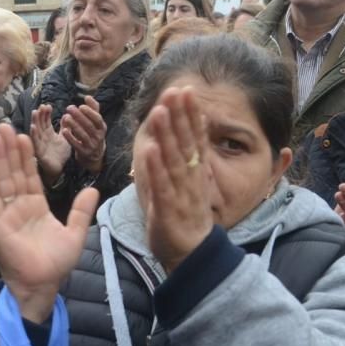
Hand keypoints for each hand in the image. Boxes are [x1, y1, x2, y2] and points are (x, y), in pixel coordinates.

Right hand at [0, 124, 98, 321]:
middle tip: (3, 125)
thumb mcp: (75, 234)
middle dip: (9, 150)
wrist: (42, 286)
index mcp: (36, 207)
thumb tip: (94, 190)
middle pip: (13, 173)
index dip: (26, 156)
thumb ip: (81, 211)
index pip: (30, 176)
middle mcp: (19, 208)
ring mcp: (6, 215)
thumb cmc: (56, 264)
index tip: (23, 135)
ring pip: (2, 181)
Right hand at [30, 104, 71, 184]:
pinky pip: (35, 143)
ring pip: (35, 131)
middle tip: (41, 106)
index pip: (45, 121)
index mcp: (48, 133)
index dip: (45, 113)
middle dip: (39, 115)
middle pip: (39, 124)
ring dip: (34, 121)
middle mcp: (42, 137)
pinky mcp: (39, 153)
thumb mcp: (65, 138)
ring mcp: (40, 144)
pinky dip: (33, 135)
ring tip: (34, 112)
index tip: (47, 105)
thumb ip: (65, 127)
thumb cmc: (60, 154)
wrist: (60, 169)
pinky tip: (32, 127)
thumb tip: (67, 115)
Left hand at [61, 96, 106, 173]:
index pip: (97, 119)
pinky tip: (63, 130)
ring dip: (74, 125)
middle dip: (79, 116)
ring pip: (83, 135)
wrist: (94, 155)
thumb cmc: (93, 133)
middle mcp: (99, 137)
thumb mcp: (96, 123)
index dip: (90, 112)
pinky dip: (70, 138)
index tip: (80, 106)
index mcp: (102, 127)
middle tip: (69, 108)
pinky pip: (77, 145)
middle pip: (89, 126)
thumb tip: (88, 96)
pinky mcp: (84, 153)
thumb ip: (93, 109)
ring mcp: (92, 145)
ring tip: (66, 117)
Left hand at [139, 87, 212, 272]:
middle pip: (185, 143)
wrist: (190, 254)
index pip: (194, 138)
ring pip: (172, 159)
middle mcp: (190, 179)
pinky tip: (150, 150)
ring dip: (167, 135)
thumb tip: (188, 131)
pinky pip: (161, 186)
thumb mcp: (189, 183)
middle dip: (179, 116)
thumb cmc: (185, 216)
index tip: (186, 91)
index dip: (190, 114)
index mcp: (194, 172)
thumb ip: (186, 158)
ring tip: (161, 111)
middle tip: (175, 90)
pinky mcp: (167, 210)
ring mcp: (180, 193)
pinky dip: (155, 168)